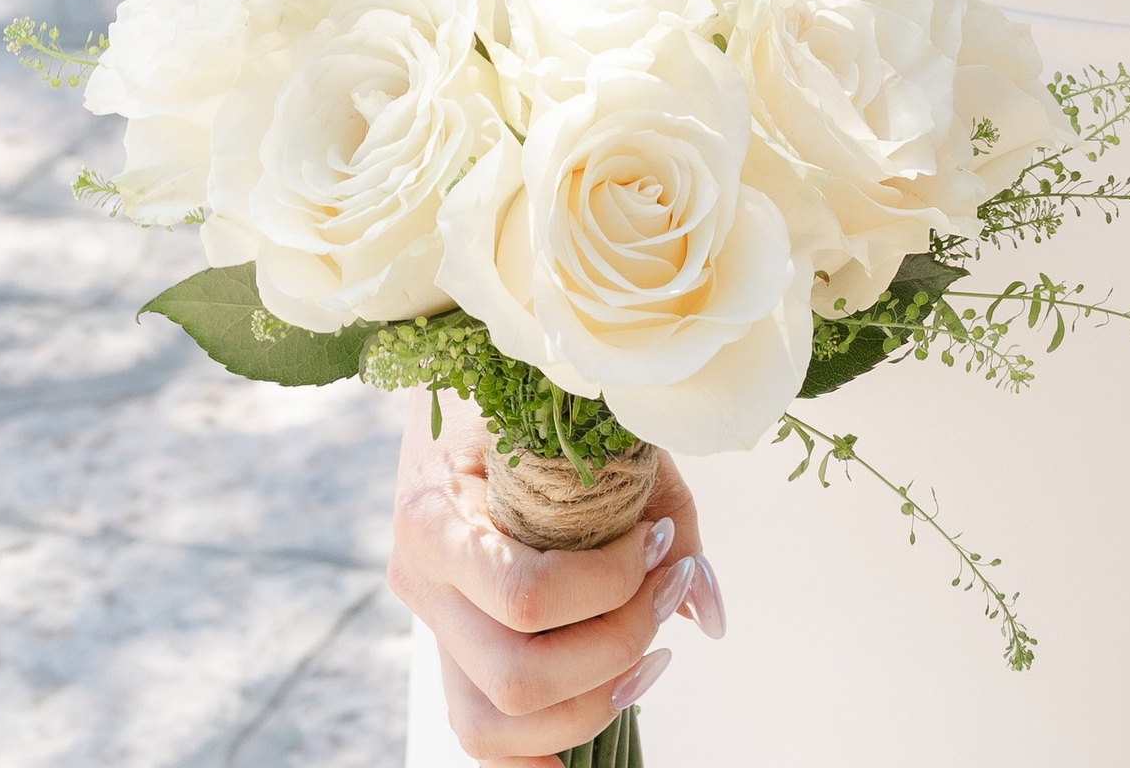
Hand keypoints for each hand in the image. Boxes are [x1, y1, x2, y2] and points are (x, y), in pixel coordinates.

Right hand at [389, 394, 724, 762]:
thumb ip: (657, 501)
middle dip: (616, 645)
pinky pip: (482, 738)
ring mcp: (432, 628)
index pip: (527, 595)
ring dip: (594, 703)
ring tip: (651, 652)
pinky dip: (541, 751)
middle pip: (518, 675)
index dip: (611, 585)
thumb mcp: (585, 420)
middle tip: (668, 591)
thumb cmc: (526, 397)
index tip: (656, 538)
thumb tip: (707, 609)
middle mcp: (422, 582)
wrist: (455, 399)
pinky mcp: (451, 656)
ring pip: (498, 722)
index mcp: (436, 514)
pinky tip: (601, 712)